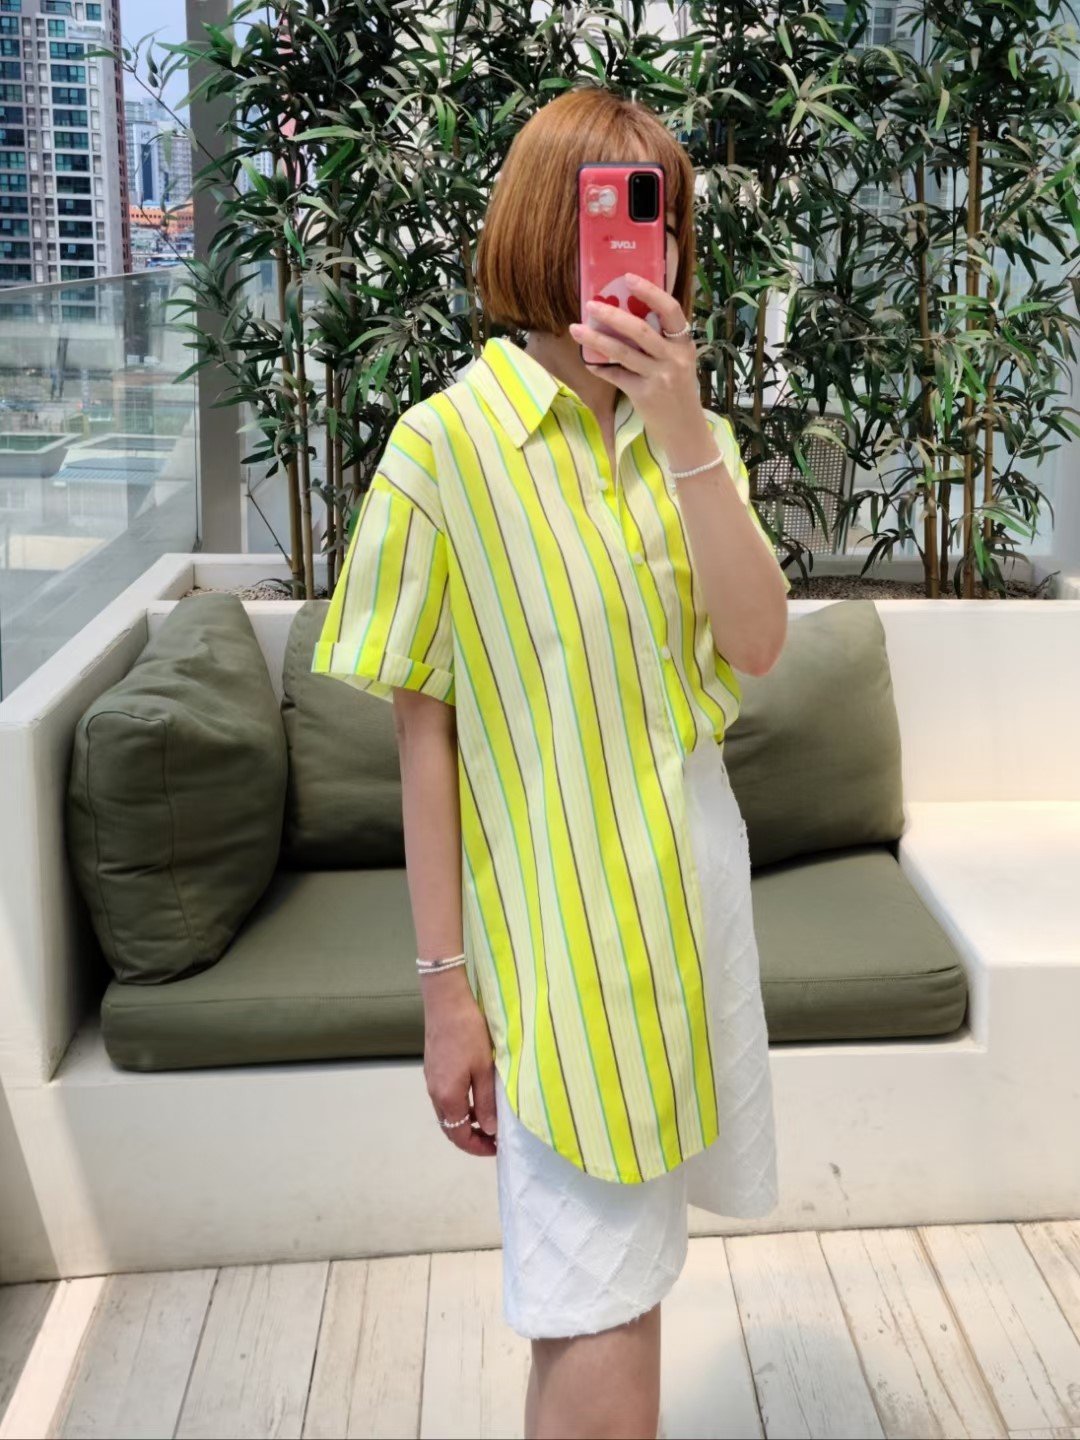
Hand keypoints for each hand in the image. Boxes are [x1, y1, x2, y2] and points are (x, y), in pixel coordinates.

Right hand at [422, 966, 497, 1157]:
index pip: (459, 1136)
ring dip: (466, 1121)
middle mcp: (434, 1092)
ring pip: (447, 1112)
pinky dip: (460, 1105)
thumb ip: (486, 1102)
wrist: (446, 1001)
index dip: (478, 1147)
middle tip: (494, 1139)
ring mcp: (431, 1080)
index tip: (497, 1148)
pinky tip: (477, 1096)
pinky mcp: (433, 1068)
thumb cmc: (469, 1032)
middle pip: (450, 1127)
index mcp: (447, 1097)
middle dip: (472, 1137)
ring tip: (489, 1118)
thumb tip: (489, 1130)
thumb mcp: (484, 1068)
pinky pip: (445, 1097)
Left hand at [568, 274, 713, 464]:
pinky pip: (616, 376)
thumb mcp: (679, 362)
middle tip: (590, 304)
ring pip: (622, 352)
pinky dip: (600, 368)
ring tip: (576, 328)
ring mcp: (659, 377)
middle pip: (640, 329)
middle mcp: (673, 358)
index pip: (671, 310)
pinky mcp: (644, 395)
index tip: (628, 278)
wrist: (685, 430)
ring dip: (596, 339)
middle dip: (612, 315)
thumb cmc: (679, 391)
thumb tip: (627, 315)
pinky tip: (588, 361)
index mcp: (684, 344)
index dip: (650, 292)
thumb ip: (661, 342)